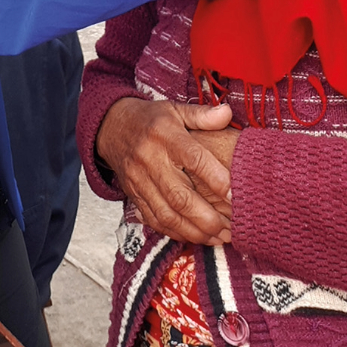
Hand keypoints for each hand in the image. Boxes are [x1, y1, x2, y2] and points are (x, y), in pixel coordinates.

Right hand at [96, 97, 233, 243]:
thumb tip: (227, 113)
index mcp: (165, 135)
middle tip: (231, 228)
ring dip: (194, 231)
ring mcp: (139, 180)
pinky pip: (154, 220)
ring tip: (219, 237)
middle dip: (207, 218)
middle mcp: (150, 159)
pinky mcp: (133, 195)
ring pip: (167, 214)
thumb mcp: (175, 109)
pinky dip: (175, 233)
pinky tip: (195, 237)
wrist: (111, 127)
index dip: (215, 178)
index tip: (235, 194)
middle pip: (179, 195)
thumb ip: (202, 115)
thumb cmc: (150, 119)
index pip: (193, 158)